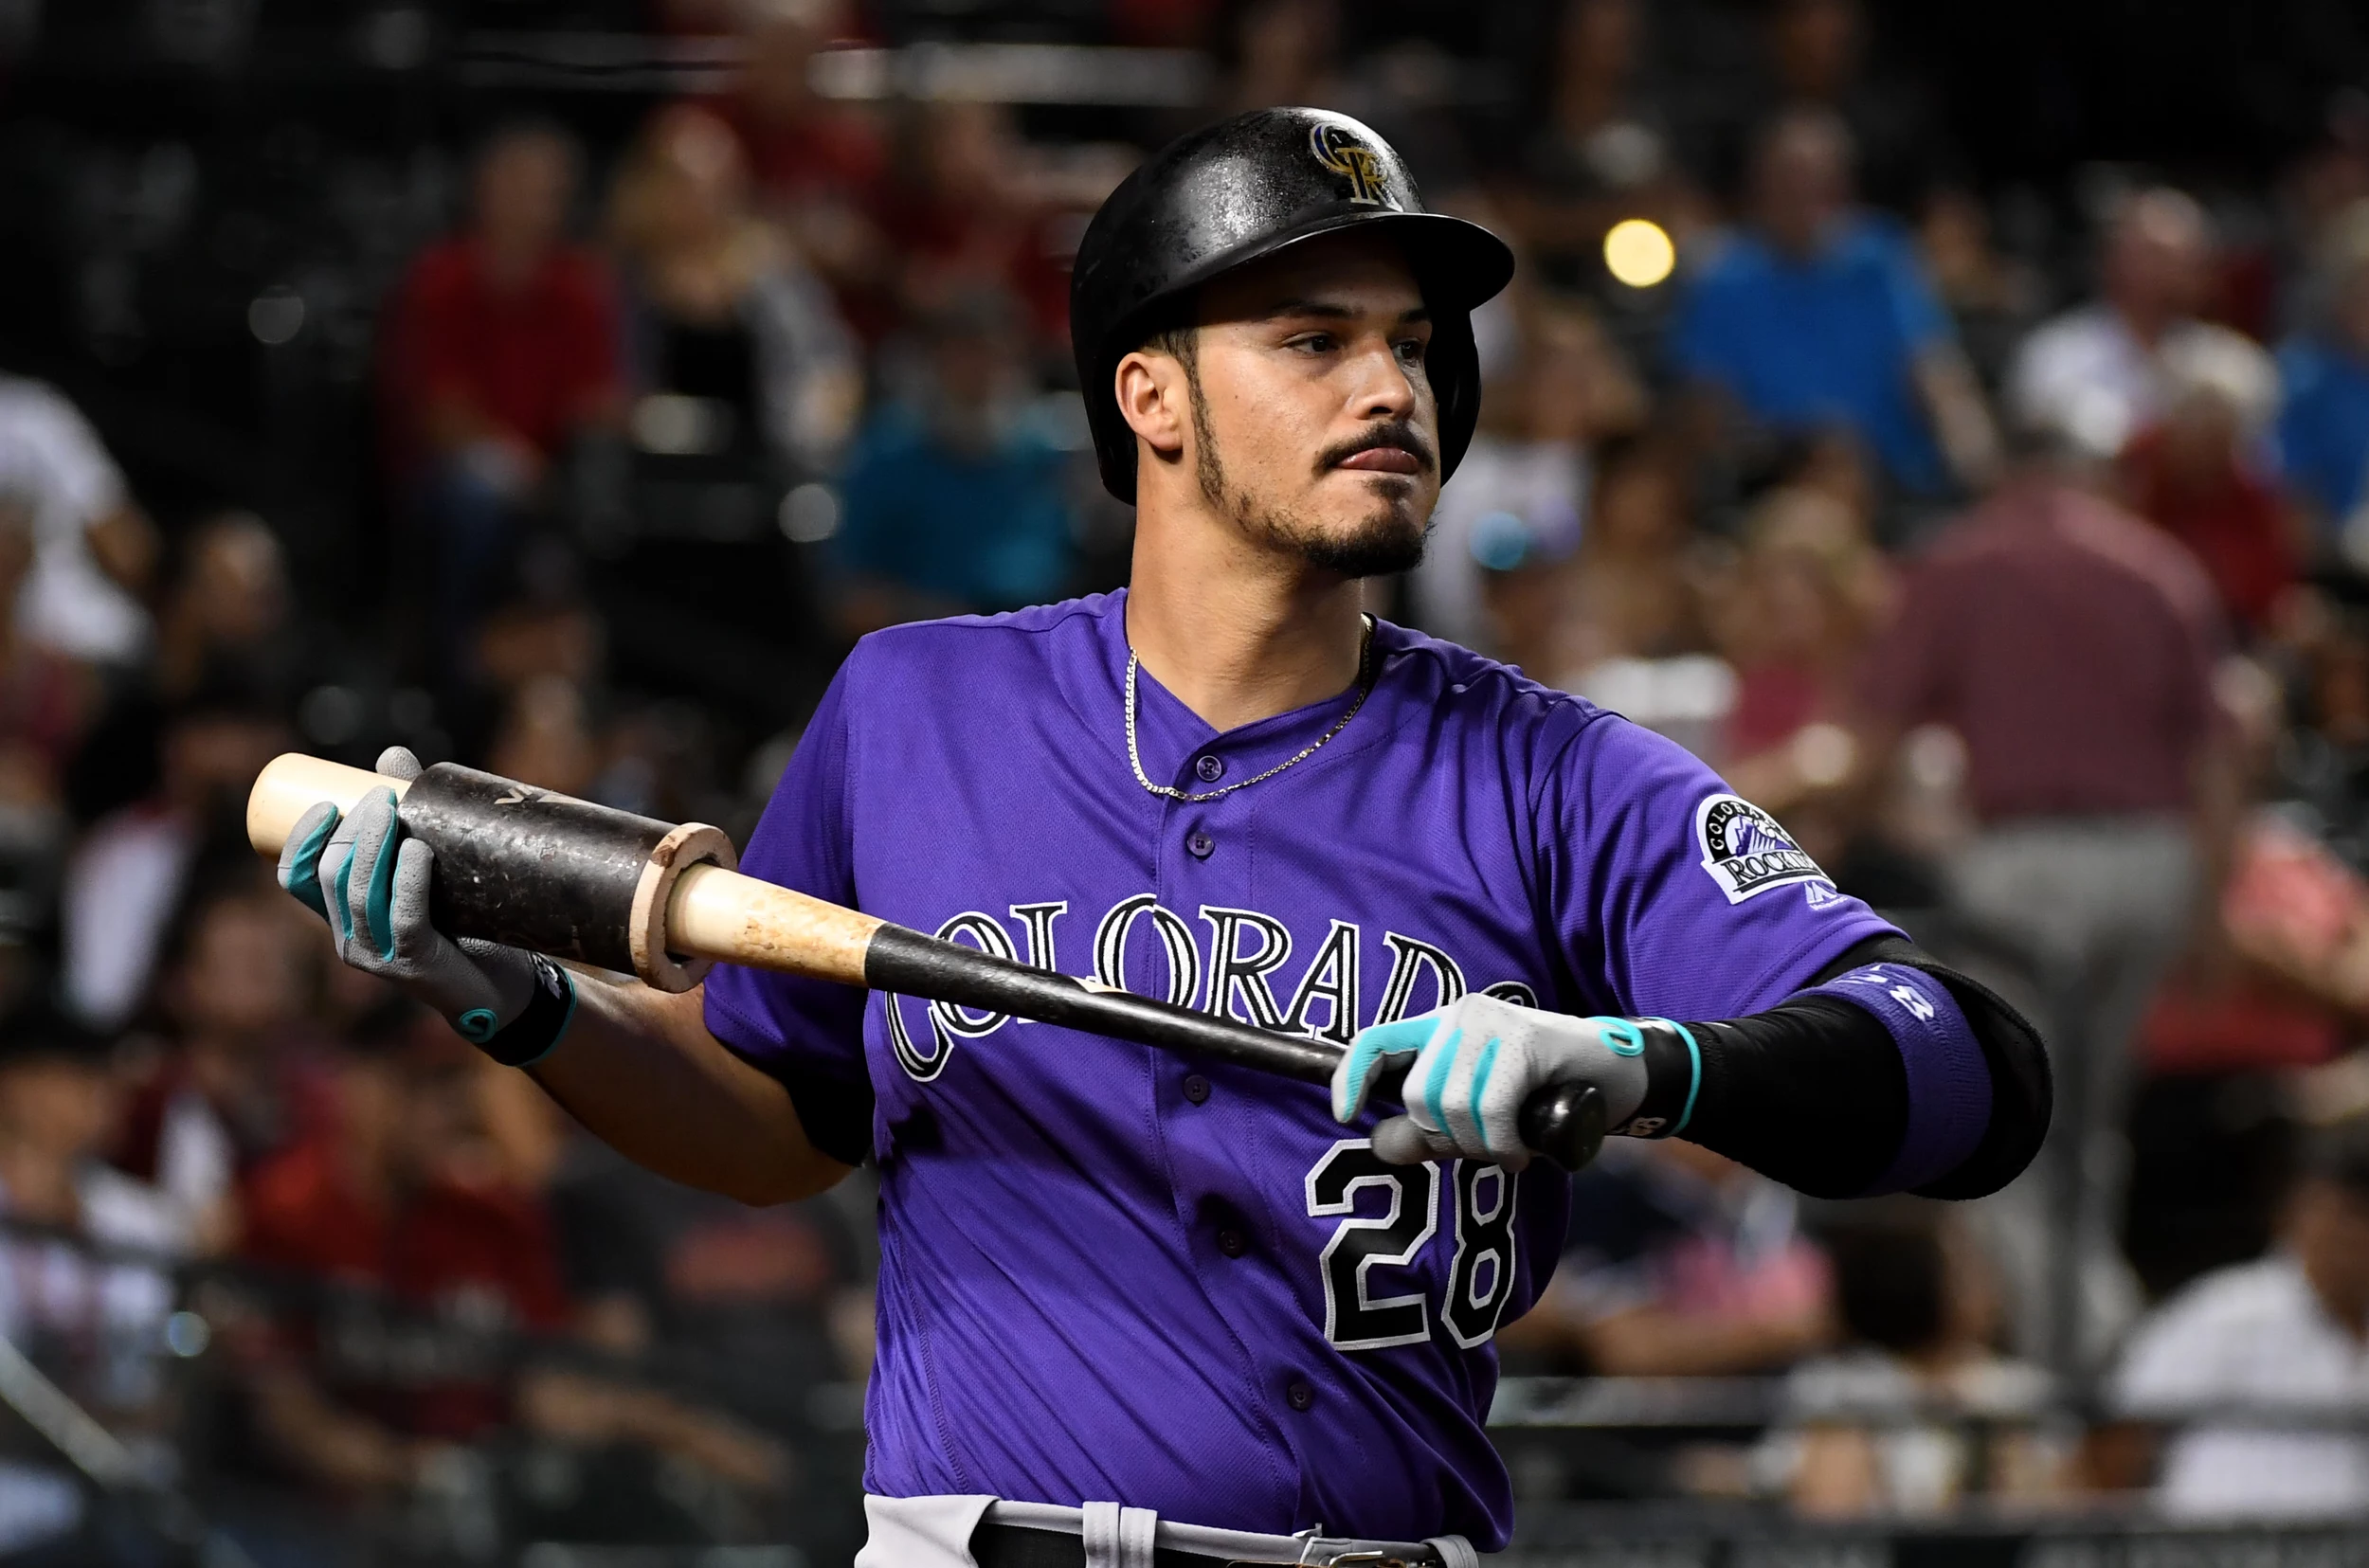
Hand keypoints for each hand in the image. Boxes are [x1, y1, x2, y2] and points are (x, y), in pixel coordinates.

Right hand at [276, 746, 538, 1042]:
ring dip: (374, 845)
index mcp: (342, 916)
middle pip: (331, 875)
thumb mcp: (429, 868)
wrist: (504, 982)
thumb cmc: (463, 921)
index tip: (324, 804)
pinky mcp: (413, 964)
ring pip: (361, 893)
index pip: (297, 878)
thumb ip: (409, 816)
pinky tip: (417, 850)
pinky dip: (408, 878)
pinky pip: (403, 915)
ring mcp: (379, 955)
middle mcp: (350, 938)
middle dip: (350, 830)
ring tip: (392, 809)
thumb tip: (391, 756)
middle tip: (378, 796)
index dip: (301, 840)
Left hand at [1333, 993, 1650, 1169]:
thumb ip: (1428, 1129)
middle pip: (1416, 1095)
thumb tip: (1379, 1142)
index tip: (1344, 1113)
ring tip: (1510, 1147)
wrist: (1618, 1076)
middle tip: (1487, 1148)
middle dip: (1447, 1139)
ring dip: (1481, 1147)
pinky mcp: (1524, 1041)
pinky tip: (1523, 1149)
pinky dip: (1504, 1143)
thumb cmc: (1546, 1097)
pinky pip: (1492, 1110)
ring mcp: (1493, 1023)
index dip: (1351, 1076)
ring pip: (1451, 1106)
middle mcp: (1460, 1016)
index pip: (1376, 1041)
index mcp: (1441, 1027)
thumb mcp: (1478, 1116)